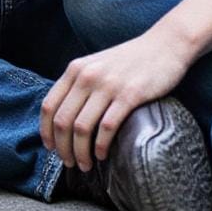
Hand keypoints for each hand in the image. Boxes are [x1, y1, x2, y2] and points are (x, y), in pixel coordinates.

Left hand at [40, 27, 192, 170]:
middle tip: (69, 163)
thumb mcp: (96, 65)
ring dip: (80, 152)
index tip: (51, 148)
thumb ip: (79, 84)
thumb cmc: (130, 61)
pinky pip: (107, 127)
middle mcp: (87, 76)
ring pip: (82, 128)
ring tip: (85, 165)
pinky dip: (100, 146)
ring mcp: (108, 85)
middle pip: (63, 121)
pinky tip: (102, 155)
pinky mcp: (130, 95)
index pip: (49, 106)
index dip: (46, 132)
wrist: (165, 45)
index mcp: (75, 69)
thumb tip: (63, 118)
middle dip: (63, 148)